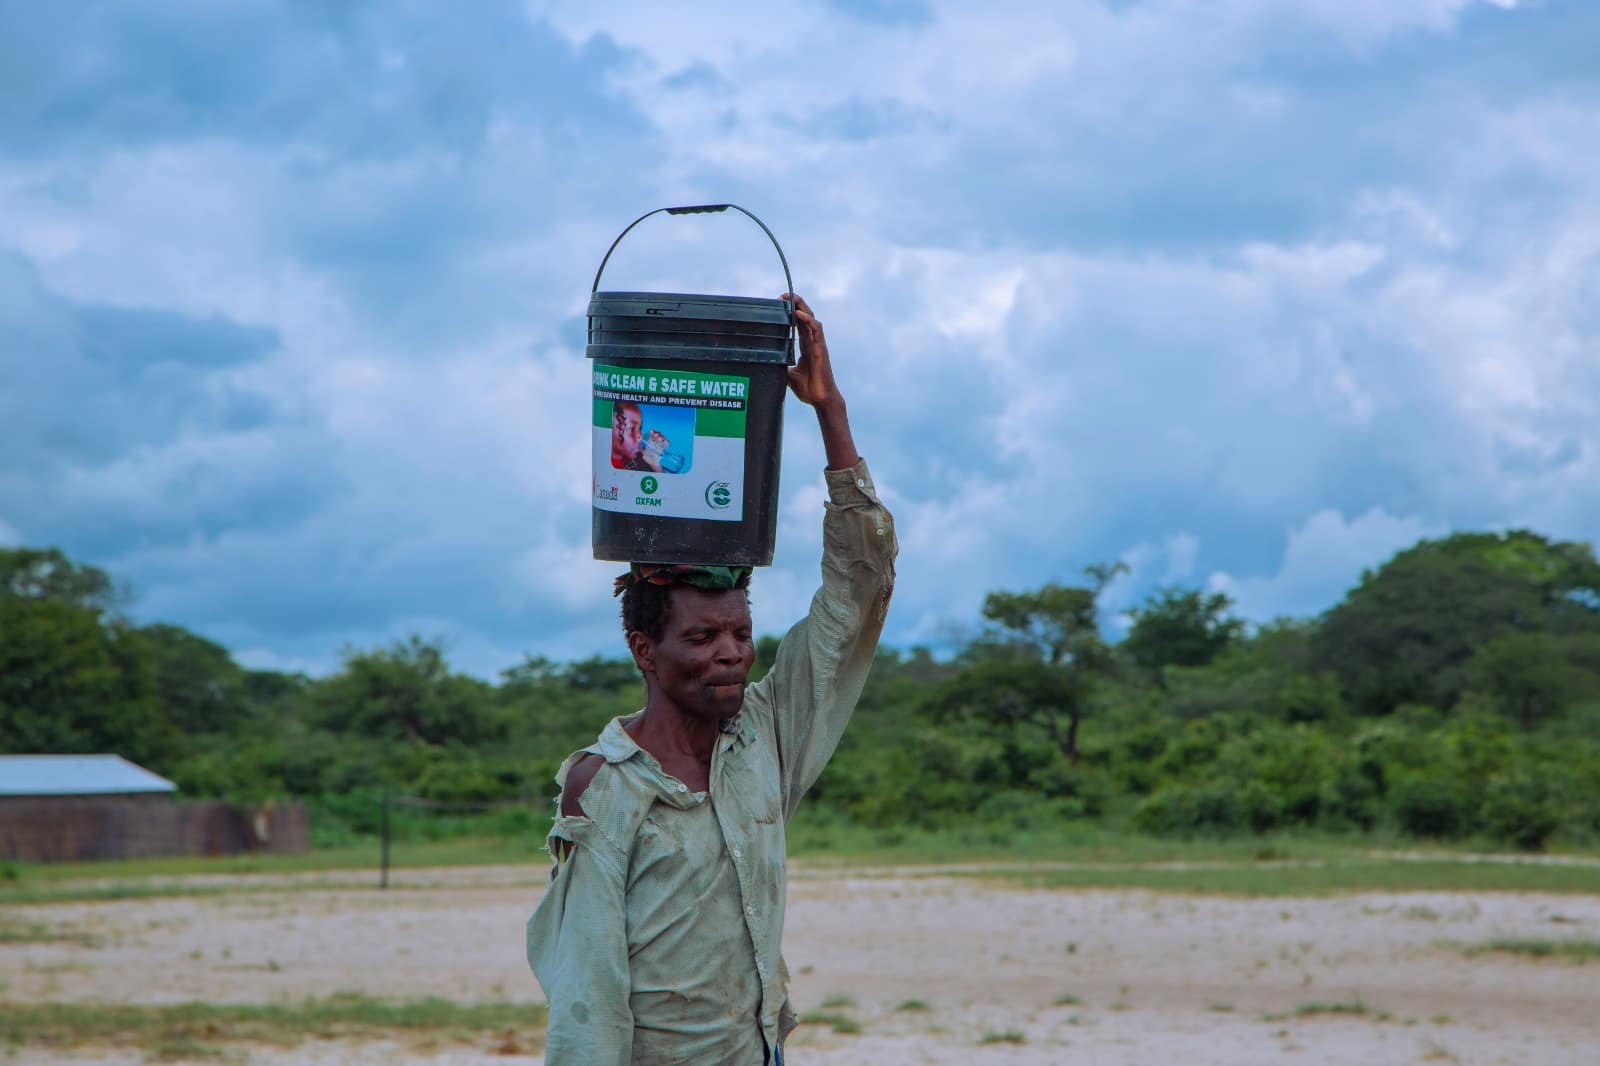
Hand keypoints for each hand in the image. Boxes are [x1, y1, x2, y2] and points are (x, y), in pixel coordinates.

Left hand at [782, 293, 844, 411]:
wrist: (820, 400)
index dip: (792, 313)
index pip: (799, 325)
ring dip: (802, 307)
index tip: (781, 303)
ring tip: (791, 298)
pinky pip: (816, 330)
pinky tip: (799, 313)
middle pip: (806, 318)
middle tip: (783, 295)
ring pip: (811, 320)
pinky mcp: (821, 350)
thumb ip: (782, 367)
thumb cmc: (808, 389)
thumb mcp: (789, 376)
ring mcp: (818, 345)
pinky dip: (807, 320)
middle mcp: (812, 343)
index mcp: (806, 347)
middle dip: (796, 304)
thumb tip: (768, 363)